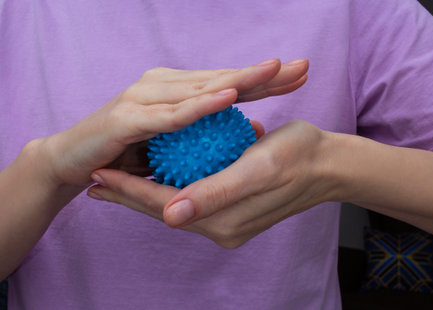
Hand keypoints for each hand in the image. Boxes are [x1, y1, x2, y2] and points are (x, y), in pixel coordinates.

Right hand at [37, 58, 307, 185]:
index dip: (264, 80)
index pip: (228, 84)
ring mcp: (146, 97)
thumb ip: (210, 135)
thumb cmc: (126, 152)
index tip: (300, 76)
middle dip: (264, 74)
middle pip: (222, 79)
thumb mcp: (175, 146)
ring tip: (275, 70)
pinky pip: (172, 114)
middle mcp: (164, 86)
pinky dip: (200, 106)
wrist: (73, 160)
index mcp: (177, 92)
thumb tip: (255, 130)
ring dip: (239, 81)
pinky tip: (228, 97)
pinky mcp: (129, 117)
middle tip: (302, 66)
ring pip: (201, 89)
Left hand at [87, 121, 339, 247]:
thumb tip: (171, 215)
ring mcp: (228, 220)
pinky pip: (191, 199)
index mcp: (224, 220)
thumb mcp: (257, 168)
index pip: (164, 205)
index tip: (99, 175)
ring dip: (144, 191)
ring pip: (174, 204)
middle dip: (127, 194)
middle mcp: (222, 226)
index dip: (129, 189)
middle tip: (95, 179)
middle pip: (163, 209)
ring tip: (115, 179)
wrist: (328, 165)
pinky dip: (168, 187)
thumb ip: (215, 193)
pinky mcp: (233, 210)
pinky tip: (155, 175)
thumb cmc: (297, 157)